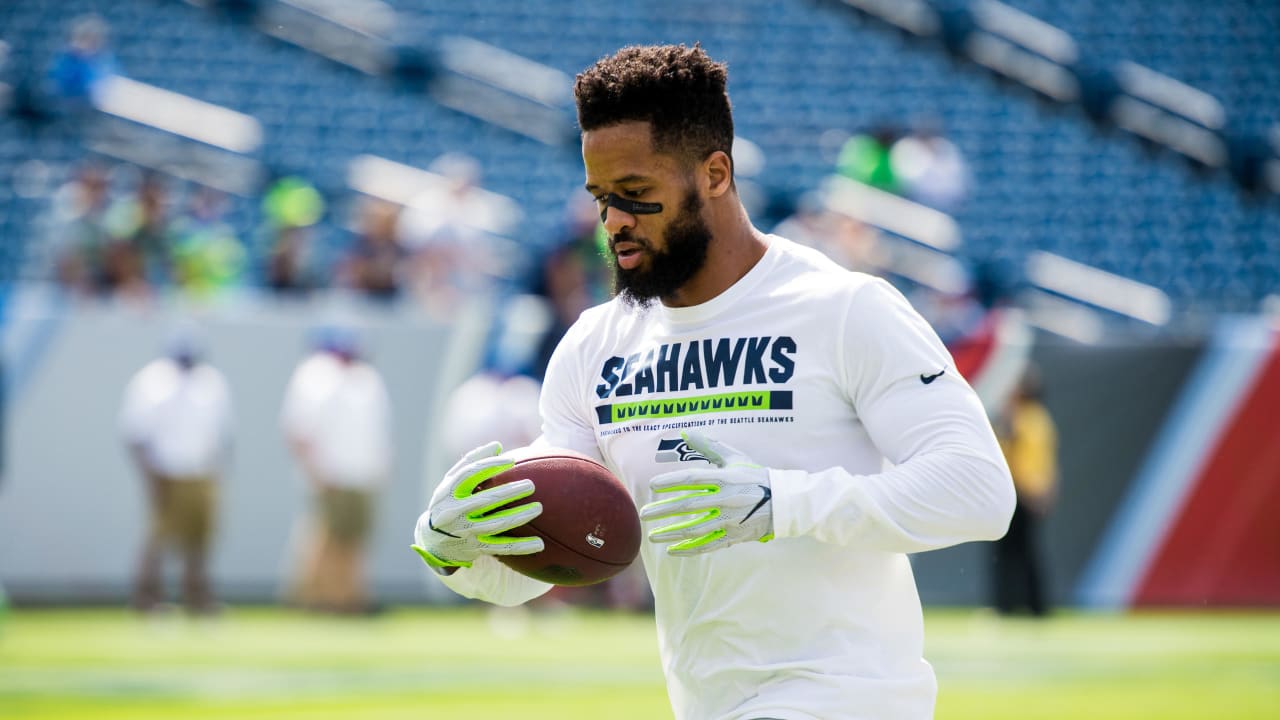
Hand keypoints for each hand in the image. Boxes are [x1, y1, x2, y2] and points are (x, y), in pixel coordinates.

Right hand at [412, 441, 543, 569]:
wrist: (433, 541)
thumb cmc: (448, 502)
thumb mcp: (450, 481)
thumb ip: (471, 462)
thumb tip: (498, 445)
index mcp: (449, 492)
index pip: (469, 475)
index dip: (491, 466)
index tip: (511, 460)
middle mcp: (456, 512)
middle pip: (486, 500)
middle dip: (510, 492)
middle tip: (531, 485)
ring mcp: (466, 532)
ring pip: (497, 524)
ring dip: (519, 517)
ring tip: (538, 508)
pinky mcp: (477, 548)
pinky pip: (502, 548)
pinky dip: (521, 547)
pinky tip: (540, 544)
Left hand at [639, 431, 773, 555]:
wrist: (784, 502)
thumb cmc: (755, 475)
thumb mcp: (734, 458)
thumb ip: (709, 446)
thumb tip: (685, 432)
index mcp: (725, 478)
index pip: (692, 478)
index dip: (670, 481)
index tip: (652, 485)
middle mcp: (725, 500)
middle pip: (688, 506)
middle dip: (663, 511)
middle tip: (643, 514)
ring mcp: (730, 520)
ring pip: (695, 529)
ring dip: (671, 534)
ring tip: (653, 535)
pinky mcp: (734, 536)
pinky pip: (708, 545)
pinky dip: (689, 550)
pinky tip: (672, 551)